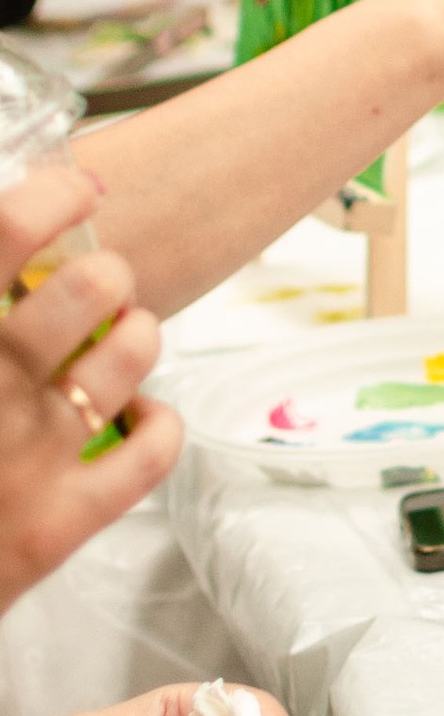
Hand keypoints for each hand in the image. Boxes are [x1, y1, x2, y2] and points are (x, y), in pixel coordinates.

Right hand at [0, 170, 181, 613]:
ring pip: (134, 351)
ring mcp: (23, 457)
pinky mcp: (54, 527)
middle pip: (94, 284)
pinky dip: (156, 421)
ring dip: (131, 337)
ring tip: (109, 344)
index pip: (6, 232)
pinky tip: (129, 414)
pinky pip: (152, 448)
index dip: (54, 194)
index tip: (75, 188)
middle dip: (101, 276)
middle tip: (86, 291)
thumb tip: (7, 255)